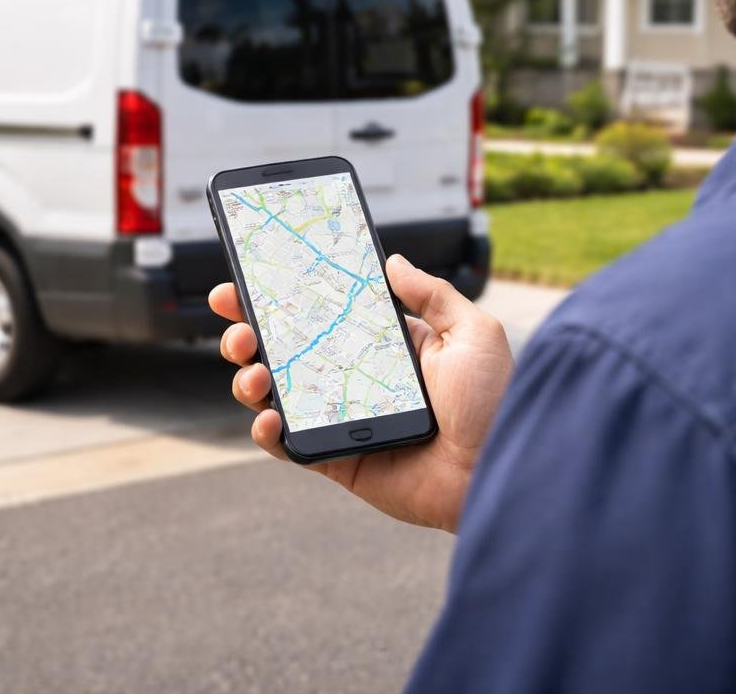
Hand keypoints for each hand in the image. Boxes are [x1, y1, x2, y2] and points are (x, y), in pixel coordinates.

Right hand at [210, 254, 513, 532]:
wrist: (499, 473)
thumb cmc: (494, 404)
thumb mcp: (473, 334)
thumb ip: (433, 295)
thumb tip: (391, 261)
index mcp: (383, 345)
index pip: (322, 312)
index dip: (281, 296)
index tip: (246, 279)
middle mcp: (355, 379)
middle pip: (285, 350)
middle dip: (249, 332)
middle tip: (236, 324)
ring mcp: (342, 419)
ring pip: (278, 394)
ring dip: (251, 378)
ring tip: (253, 372)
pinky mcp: (337, 459)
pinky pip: (290, 446)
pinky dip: (268, 433)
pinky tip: (268, 417)